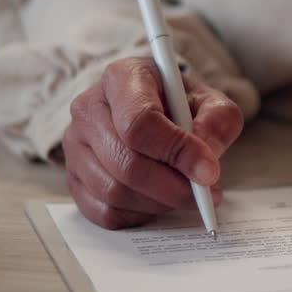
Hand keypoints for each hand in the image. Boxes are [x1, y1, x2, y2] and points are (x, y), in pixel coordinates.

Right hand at [59, 57, 243, 229]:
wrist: (158, 112)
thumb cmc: (181, 105)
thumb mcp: (212, 102)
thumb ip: (217, 122)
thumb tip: (205, 158)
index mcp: (122, 77)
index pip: (139, 122)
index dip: (176, 151)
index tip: (209, 170)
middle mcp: (89, 108)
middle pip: (125, 161)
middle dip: (171, 186)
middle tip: (203, 193)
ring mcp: (76, 145)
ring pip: (114, 191)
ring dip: (158, 202)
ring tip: (183, 191)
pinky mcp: (73, 178)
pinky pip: (104, 212)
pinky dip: (139, 215)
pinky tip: (158, 200)